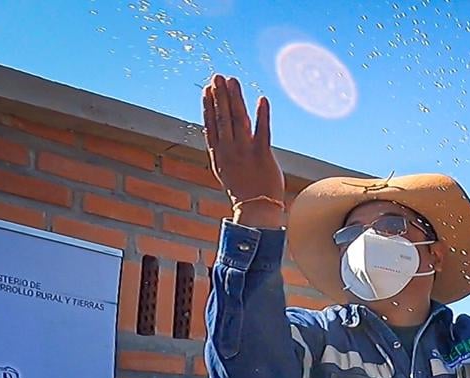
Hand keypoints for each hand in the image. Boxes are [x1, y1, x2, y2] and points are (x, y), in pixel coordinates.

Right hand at [202, 74, 284, 227]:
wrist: (257, 209)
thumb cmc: (243, 189)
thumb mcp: (226, 169)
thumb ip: (224, 150)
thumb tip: (220, 134)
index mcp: (219, 154)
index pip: (211, 125)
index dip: (208, 105)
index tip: (206, 89)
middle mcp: (230, 151)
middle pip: (223, 118)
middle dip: (219, 96)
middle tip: (217, 76)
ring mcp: (245, 152)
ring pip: (238, 120)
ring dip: (235, 99)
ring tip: (232, 81)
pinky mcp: (263, 155)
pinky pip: (263, 131)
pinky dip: (262, 115)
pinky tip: (262, 99)